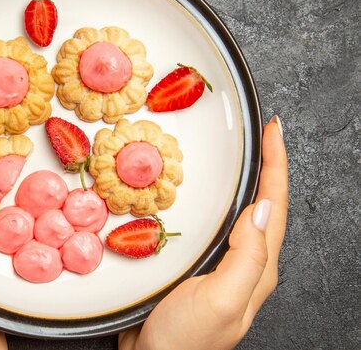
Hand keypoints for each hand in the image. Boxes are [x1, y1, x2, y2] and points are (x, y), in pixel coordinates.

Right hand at [119, 116, 287, 349]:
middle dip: (269, 167)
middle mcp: (246, 264)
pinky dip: (220, 200)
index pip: (274, 207)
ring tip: (245, 155)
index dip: (277, 166)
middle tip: (264, 135)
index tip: (274, 132)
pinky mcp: (200, 265)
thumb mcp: (220, 299)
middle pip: (265, 205)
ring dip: (248, 181)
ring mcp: (223, 265)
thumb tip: (261, 210)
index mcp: (257, 268)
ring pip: (242, 213)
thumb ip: (246, 258)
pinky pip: (218, 224)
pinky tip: (210, 194)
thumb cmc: (185, 338)